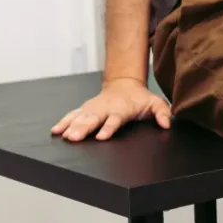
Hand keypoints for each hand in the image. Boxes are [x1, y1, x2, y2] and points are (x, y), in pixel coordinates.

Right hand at [51, 77, 171, 140]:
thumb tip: (167, 123)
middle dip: (84, 128)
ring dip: (71, 126)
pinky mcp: (86, 109)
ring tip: (64, 136)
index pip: (114, 119)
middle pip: (93, 119)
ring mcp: (94, 108)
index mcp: (121, 109)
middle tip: (75, 137)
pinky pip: (73, 115)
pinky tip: (56, 130)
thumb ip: (162, 112)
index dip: (108, 127)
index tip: (101, 136)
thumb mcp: (155, 103)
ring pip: (81, 117)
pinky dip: (64, 122)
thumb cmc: (140, 99)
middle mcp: (105, 108)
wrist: (124, 85)